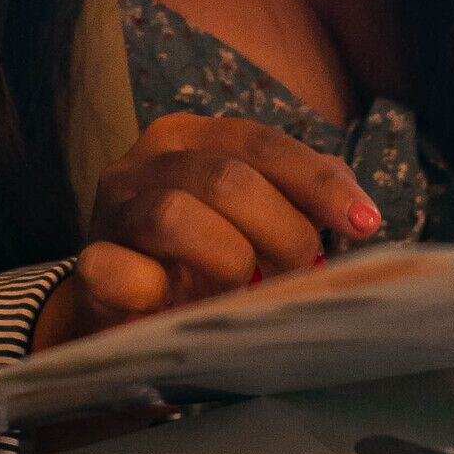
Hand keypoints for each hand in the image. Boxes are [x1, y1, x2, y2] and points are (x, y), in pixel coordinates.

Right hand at [34, 112, 381, 347]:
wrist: (121, 315)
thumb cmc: (198, 259)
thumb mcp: (248, 217)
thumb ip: (297, 198)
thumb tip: (357, 209)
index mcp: (187, 138)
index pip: (262, 144)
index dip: (318, 183)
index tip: (365, 224)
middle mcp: (144, 164)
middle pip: (226, 178)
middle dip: (281, 229)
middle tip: (299, 269)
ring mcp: (110, 214)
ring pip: (176, 217)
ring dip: (229, 260)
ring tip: (244, 289)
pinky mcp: (87, 269)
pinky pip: (121, 273)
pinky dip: (160, 293)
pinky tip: (179, 305)